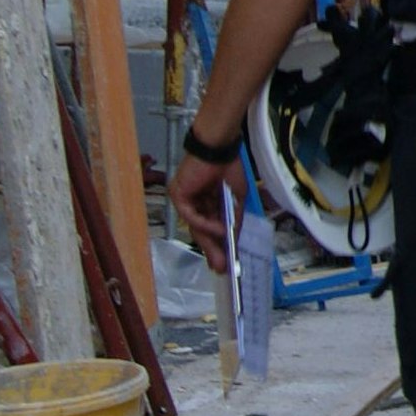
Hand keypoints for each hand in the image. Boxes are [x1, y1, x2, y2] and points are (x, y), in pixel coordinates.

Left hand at [172, 154, 240, 271]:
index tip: (226, 263)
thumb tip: (234, 240)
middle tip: (221, 267)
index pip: (209, 229)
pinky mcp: (178, 195)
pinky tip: (219, 230)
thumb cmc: (229, 169)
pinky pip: (191, 215)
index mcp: (206, 203)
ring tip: (222, 254)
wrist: (219, 148)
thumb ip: (233, 219)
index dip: (218, 245)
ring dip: (209, 241)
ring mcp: (185, 200)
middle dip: (212, 250)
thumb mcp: (236, 199)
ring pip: (196, 227)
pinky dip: (205, 224)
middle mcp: (193, 204)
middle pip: (200, 232)